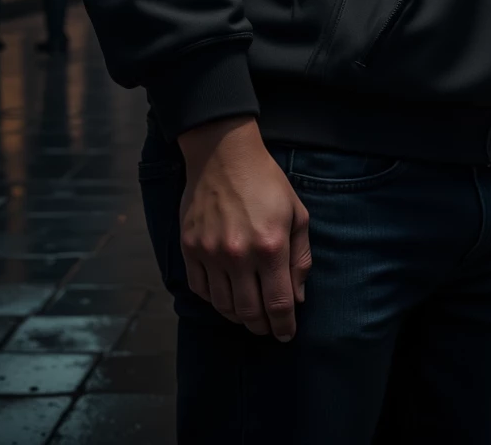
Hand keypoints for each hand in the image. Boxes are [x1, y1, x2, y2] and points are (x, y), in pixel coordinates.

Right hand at [177, 115, 310, 339]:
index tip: (286, 335)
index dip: (284, 326)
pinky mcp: (190, 249)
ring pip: (223, 306)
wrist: (223, 154)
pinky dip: (214, 300)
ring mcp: (210, 254)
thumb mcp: (296, 212)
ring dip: (238, 317)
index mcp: (270, 246)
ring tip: (248, 314)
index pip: (278, 304)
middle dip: (261, 327)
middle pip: (249, 313)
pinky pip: (200, 290)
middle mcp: (239, 255)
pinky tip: (225, 296)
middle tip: (267, 328)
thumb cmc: (266, 182)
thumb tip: (297, 297)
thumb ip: (300, 257)